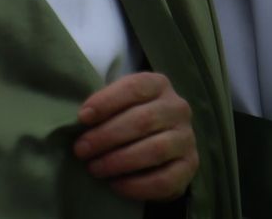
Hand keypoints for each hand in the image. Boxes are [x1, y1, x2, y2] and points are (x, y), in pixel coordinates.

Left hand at [74, 72, 198, 201]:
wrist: (161, 150)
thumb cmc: (131, 121)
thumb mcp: (120, 106)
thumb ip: (105, 109)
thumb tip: (82, 120)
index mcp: (160, 85)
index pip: (135, 87)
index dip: (107, 101)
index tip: (83, 117)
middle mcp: (178, 108)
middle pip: (143, 120)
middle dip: (106, 136)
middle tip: (81, 150)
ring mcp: (186, 137)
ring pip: (154, 150)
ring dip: (119, 161)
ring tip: (95, 168)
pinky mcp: (190, 166)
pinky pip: (164, 179)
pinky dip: (136, 185)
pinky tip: (116, 185)